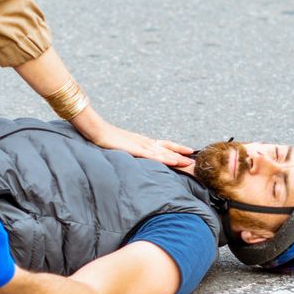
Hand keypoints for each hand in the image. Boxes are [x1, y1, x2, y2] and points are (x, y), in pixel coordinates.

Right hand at [75, 117, 195, 172]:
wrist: (96, 130)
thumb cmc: (105, 138)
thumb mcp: (121, 147)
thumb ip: (130, 152)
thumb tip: (136, 156)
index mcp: (142, 141)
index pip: (164, 145)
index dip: (177, 148)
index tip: (189, 152)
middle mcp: (145, 142)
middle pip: (168, 148)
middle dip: (182, 155)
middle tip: (196, 162)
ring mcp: (141, 145)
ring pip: (164, 152)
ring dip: (178, 157)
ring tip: (191, 163)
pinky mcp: (135, 149)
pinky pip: (153, 155)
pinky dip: (165, 158)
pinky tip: (174, 161)